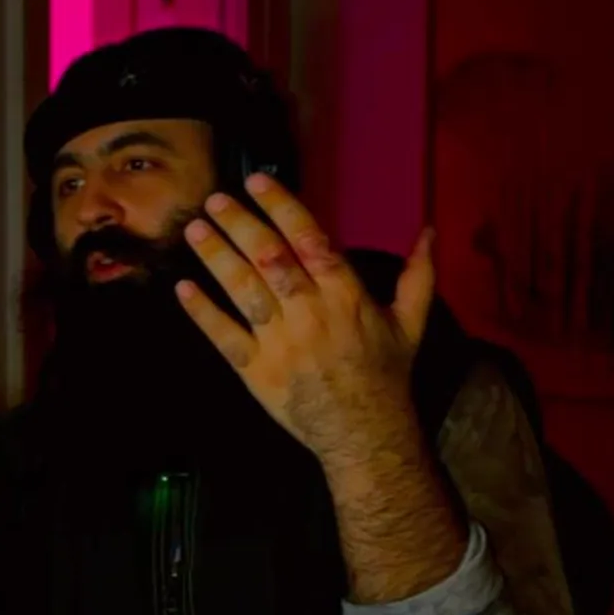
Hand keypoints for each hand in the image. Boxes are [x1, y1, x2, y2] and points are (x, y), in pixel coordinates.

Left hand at [175, 172, 436, 463]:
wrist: (365, 433)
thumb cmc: (386, 374)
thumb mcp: (411, 322)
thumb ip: (419, 274)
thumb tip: (431, 231)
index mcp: (345, 294)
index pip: (309, 239)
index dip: (281, 207)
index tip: (257, 181)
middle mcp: (310, 312)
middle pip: (270, 258)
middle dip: (240, 225)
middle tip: (215, 199)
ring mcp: (280, 342)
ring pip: (243, 291)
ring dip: (216, 258)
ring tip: (195, 229)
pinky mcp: (256, 371)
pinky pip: (224, 336)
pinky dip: (203, 312)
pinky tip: (182, 288)